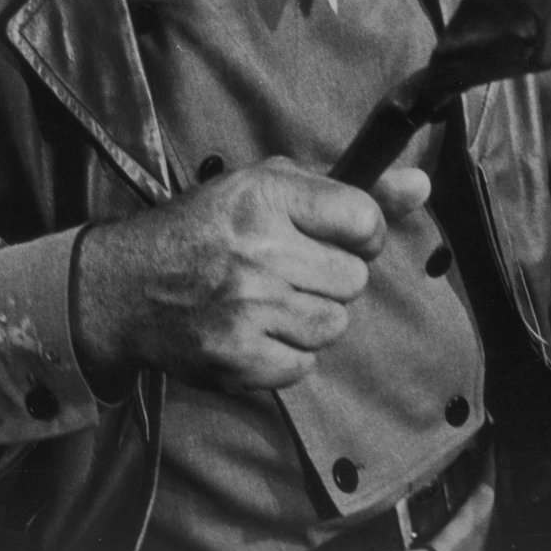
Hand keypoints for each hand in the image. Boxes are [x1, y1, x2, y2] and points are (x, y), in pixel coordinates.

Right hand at [74, 158, 429, 395]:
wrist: (128, 287)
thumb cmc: (206, 229)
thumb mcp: (267, 186)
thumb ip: (350, 190)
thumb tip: (422, 184)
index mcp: (266, 195)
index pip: (364, 219)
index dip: (362, 232)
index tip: (340, 236)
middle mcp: (259, 249)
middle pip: (354, 279)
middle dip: (331, 276)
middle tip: (289, 269)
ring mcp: (248, 308)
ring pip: (334, 325)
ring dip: (310, 318)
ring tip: (270, 300)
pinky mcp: (237, 359)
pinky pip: (304, 367)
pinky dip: (285, 355)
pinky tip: (254, 331)